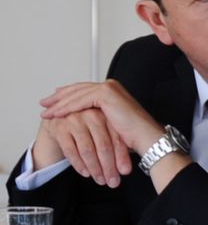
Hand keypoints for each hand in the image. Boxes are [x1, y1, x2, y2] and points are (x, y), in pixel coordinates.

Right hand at [32, 109, 128, 187]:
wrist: (61, 118)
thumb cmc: (89, 127)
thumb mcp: (105, 130)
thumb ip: (116, 143)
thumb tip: (125, 170)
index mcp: (106, 114)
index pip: (117, 139)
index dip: (121, 157)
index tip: (125, 172)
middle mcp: (90, 114)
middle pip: (103, 145)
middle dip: (109, 167)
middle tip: (113, 182)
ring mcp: (74, 120)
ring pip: (87, 149)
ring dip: (95, 168)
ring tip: (101, 181)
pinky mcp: (59, 128)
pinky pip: (71, 150)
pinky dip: (79, 164)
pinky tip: (86, 174)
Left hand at [41, 81, 164, 157]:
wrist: (146, 138)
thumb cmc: (132, 135)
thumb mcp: (108, 123)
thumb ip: (95, 115)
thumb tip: (80, 116)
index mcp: (112, 90)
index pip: (84, 89)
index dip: (67, 95)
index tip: (53, 101)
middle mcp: (111, 85)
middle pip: (78, 89)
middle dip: (59, 97)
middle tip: (44, 103)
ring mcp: (109, 88)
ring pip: (77, 94)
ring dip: (59, 103)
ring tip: (46, 111)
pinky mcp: (106, 94)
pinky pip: (80, 100)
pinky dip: (66, 107)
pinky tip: (55, 114)